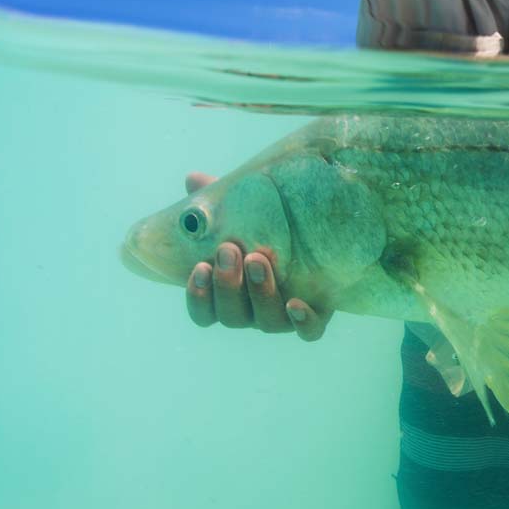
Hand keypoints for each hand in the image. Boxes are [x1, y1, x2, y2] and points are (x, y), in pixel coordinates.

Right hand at [182, 172, 332, 340]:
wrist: (316, 243)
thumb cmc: (265, 231)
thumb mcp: (241, 215)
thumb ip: (217, 203)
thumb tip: (193, 179)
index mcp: (228, 297)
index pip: (204, 313)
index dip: (198, 297)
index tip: (199, 268)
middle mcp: (252, 313)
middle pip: (232, 316)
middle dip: (227, 285)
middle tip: (228, 251)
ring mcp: (283, 316)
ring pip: (267, 321)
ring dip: (260, 292)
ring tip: (258, 258)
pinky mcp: (315, 315)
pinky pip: (308, 330)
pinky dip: (302, 320)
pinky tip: (296, 302)